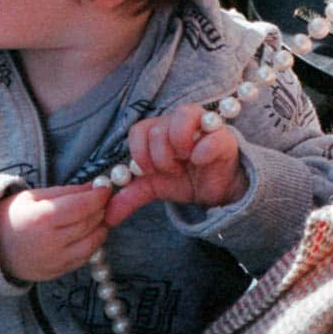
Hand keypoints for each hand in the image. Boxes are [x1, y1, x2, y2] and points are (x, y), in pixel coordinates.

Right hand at [0, 184, 111, 281]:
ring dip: (100, 228)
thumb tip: (93, 186)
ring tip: (97, 217)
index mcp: (42, 218)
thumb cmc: (11, 215)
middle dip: (101, 209)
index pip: (83, 206)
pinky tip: (87, 233)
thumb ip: (66, 192)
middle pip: (89, 224)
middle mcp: (51, 242)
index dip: (99, 196)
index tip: (105, 187)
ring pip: (92, 244)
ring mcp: (54, 261)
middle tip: (103, 200)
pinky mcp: (56, 273)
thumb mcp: (34, 196)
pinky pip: (83, 258)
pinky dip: (91, 245)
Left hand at [106, 103, 247, 226]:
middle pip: (158, 127)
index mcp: (160, 128)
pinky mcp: (225, 137)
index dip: (139, 153)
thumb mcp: (154, 187)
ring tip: (186, 163)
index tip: (150, 171)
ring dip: (179, 146)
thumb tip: (108, 215)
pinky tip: (200, 162)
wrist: (216, 193)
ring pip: (182, 118)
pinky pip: (211, 135)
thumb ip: (131, 195)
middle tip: (172, 171)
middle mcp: (179, 120)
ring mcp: (203, 124)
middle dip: (160, 157)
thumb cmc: (185, 180)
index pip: (138, 129)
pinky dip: (202, 151)